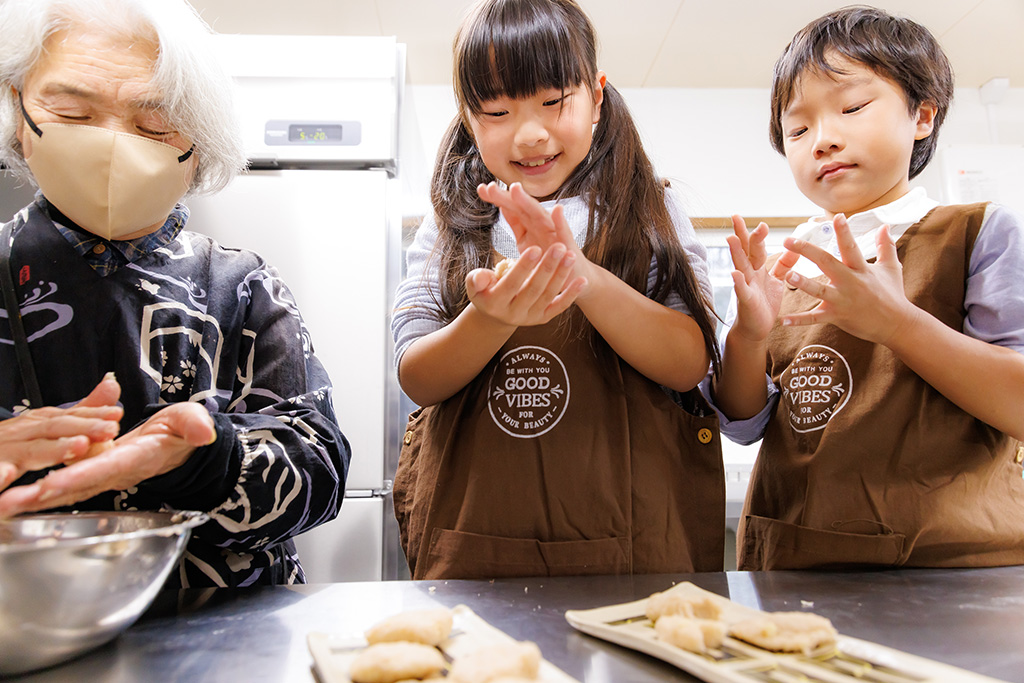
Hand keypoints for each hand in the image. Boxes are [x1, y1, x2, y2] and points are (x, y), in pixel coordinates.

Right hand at [0, 374, 122, 491]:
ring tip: (79, 446)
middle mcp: (21, 433)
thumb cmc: (8, 446)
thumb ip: (81, 411)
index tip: (118, 414)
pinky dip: (1, 475)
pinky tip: (8, 477)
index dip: (95, 413)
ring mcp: (4, 450)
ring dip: (54, 449)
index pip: (70, 415)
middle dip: (83, 427)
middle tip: (109, 429)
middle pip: (54, 428)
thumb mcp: (45, 427)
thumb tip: (112, 384)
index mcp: (37, 424)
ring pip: (30, 450)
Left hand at [0, 401, 216, 516]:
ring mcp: (100, 474)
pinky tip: (13, 494)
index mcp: (137, 458)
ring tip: (2, 505)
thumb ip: (195, 427)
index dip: (78, 475)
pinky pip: (61, 482)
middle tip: (9, 504)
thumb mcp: (192, 423)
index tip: (51, 483)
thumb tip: (203, 433)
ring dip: (30, 499)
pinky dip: (35, 491)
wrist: (180, 445)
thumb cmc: (182, 432)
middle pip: (74, 486)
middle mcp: (115, 472)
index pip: (104, 468)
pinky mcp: (90, 471)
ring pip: (62, 488)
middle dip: (40, 497)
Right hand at [465, 243, 586, 327]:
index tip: (535, 248)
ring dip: (561, 276)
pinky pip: (559, 307)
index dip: (523, 267)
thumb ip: (477, 279)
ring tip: (570, 256)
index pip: (511, 284)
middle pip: (533, 289)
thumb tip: (481, 277)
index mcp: (495, 303)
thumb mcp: (474, 285)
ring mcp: (530, 317)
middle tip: (559, 247)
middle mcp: (514, 313)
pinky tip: (581, 281)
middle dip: (547, 268)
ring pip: (548, 296)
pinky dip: (571, 294)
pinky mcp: (543, 318)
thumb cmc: (485, 291)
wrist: (496, 314)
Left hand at [477, 182, 594, 289]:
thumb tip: (502, 206)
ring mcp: (556, 234)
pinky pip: (565, 234)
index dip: (498, 198)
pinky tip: (557, 210)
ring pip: (540, 216)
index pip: (512, 208)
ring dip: (528, 203)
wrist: (573, 278)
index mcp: (530, 225)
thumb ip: (517, 224)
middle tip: (490, 187)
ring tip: (515, 189)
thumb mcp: (527, 241)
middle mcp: (542, 225)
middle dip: (507, 196)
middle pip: (522, 208)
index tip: (481, 190)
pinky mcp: (569, 247)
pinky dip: (561, 222)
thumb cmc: (549, 260)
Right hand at [726, 215, 797, 342]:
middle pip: (745, 251)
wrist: (757, 328)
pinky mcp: (746, 300)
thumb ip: (784, 264)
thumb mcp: (777, 280)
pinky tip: (735, 274)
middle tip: (737, 218)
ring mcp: (745, 286)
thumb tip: (796, 246)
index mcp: (757, 268)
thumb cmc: (764, 303)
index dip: (755, 233)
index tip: (757, 220)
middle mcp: (749, 274)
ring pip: (740, 266)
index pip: (755, 246)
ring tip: (731, 239)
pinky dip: (738, 282)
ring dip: (735, 253)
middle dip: (742, 235)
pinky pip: (742, 290)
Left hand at [779, 213, 918, 344]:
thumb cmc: (892, 294)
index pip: (850, 247)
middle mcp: (850, 282)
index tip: (836, 216)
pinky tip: (784, 320)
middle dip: (807, 250)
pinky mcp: (837, 316)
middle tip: (788, 240)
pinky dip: (800, 320)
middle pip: (827, 263)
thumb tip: (885, 225)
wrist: (898, 325)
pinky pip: (815, 318)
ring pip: (819, 290)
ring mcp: (843, 300)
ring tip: (788, 274)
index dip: (844, 231)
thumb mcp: (891, 268)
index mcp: (861, 269)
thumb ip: (885, 246)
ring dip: (803, 283)